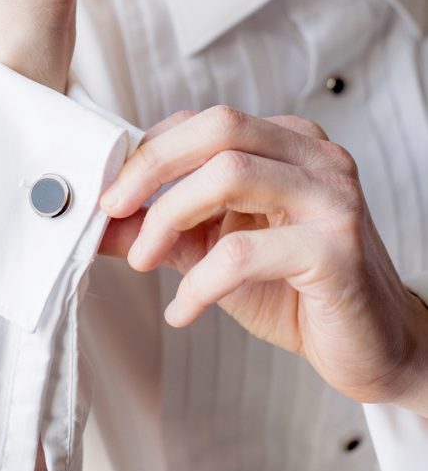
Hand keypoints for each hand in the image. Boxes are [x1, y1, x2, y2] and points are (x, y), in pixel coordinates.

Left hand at [98, 105, 427, 408]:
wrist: (370, 349)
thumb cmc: (295, 293)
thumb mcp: (215, 250)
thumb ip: (164, 228)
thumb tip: (100, 223)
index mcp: (289, 143)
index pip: (207, 122)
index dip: (150, 149)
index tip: (112, 190)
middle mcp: (316, 158)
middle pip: (220, 127)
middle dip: (153, 165)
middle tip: (115, 208)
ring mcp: (331, 198)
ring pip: (230, 174)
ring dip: (168, 217)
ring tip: (145, 260)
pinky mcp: (336, 249)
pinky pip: (246, 252)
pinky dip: (199, 282)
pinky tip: (183, 310)